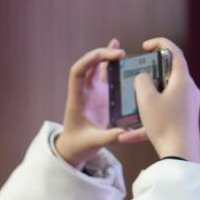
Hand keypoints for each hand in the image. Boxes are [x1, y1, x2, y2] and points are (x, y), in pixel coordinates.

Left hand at [55, 38, 146, 167]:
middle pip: (88, 65)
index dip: (88, 61)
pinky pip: (104, 76)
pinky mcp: (100, 96)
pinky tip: (119, 56)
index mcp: (77, 100)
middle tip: (119, 54)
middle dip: (102, 55)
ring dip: (106, 56)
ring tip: (120, 49)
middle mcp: (84, 92)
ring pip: (96, 68)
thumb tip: (126, 132)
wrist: (73, 149)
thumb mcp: (93, 143)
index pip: (77, 73)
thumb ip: (108, 137)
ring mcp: (92, 93)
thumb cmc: (78, 145)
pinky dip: (111, 64)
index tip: (102, 56)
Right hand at [132, 37, 199, 163]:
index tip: (145, 46)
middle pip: (169, 75)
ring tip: (129, 109)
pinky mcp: (185, 121)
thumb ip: (141, 81)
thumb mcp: (146, 99)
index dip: (160, 44)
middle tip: (136, 77)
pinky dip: (147, 121)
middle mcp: (190, 90)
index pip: (174, 52)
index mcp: (183, 80)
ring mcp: (188, 106)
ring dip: (145, 101)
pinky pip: (164, 115)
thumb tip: (143, 77)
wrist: (181, 155)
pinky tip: (128, 136)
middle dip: (150, 75)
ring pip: (164, 96)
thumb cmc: (164, 124)